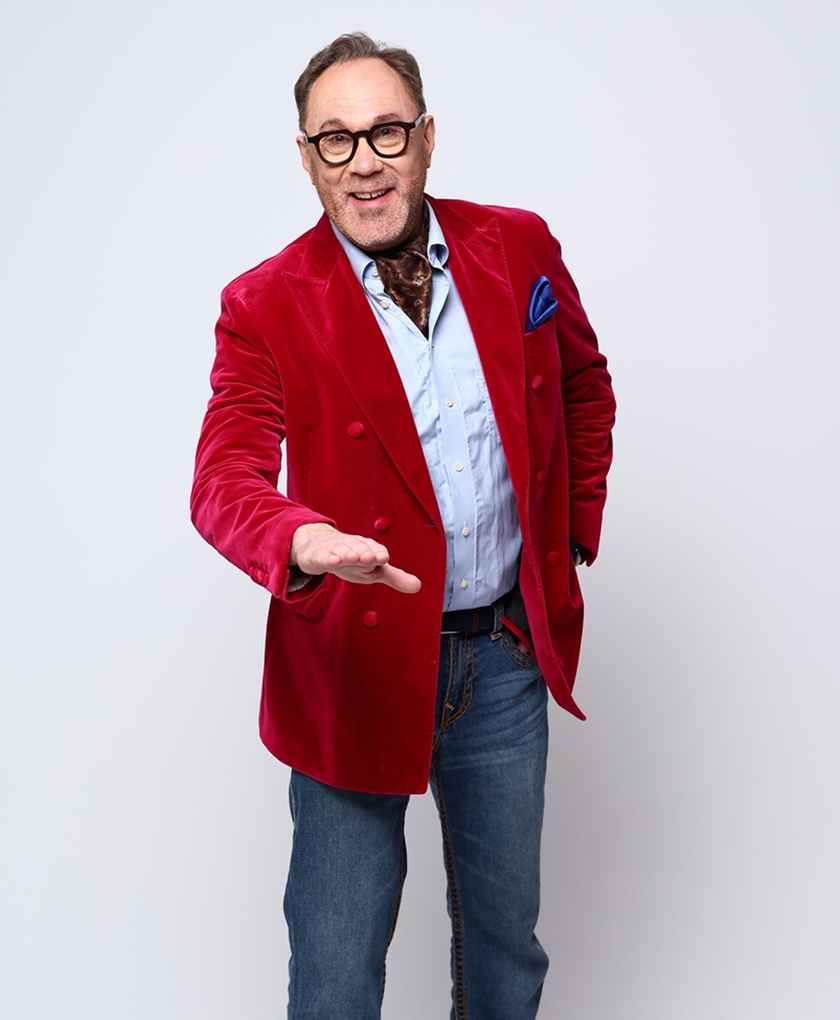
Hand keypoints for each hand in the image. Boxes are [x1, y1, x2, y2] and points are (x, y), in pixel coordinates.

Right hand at [289, 523, 421, 593]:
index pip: (376, 551)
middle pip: (360, 549)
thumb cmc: (351, 559)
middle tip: (370, 558)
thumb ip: (395, 577)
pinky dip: (326, 558)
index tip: (383, 558)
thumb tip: (418, 586)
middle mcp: (352, 546)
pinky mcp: (318, 555)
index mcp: (368, 548)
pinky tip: (331, 561)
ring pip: (341, 550)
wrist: (318, 546)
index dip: (379, 554)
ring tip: (352, 557)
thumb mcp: (373, 570)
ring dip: (347, 553)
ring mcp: (334, 549)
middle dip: (365, 553)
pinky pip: (322, 556)